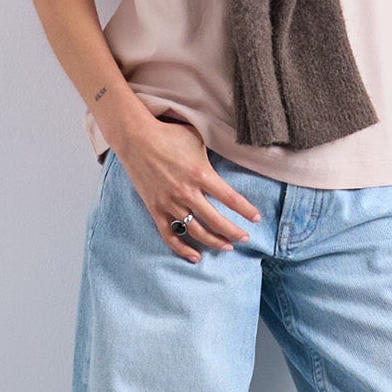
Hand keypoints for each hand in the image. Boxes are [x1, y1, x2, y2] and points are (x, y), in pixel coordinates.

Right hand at [116, 112, 262, 264]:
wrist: (135, 137)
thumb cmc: (169, 134)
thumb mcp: (197, 139)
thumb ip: (212, 155)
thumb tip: (228, 157)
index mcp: (201, 174)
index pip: (231, 199)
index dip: (246, 211)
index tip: (256, 218)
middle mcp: (187, 192)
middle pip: (217, 221)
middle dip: (235, 232)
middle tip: (245, 238)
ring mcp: (170, 203)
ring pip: (197, 231)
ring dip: (214, 242)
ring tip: (227, 246)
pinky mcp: (155, 209)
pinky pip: (170, 235)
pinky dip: (182, 249)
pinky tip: (195, 257)